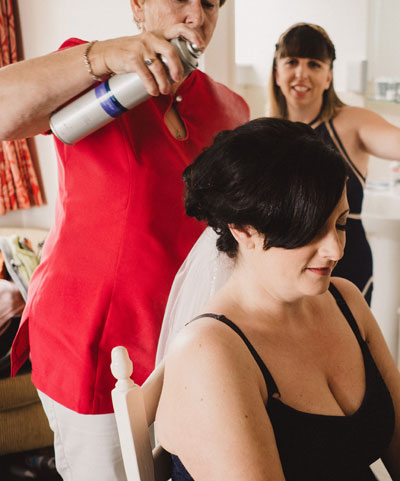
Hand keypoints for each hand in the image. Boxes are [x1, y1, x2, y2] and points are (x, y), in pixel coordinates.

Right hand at [90, 24, 205, 95]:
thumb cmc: (132, 53)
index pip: (179, 29)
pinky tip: (153, 92)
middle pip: (171, 52)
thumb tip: (179, 74)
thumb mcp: (148, 47)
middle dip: (177, 68)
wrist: (107, 54)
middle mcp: (151, 38)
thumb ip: (162, 55)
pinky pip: (146, 75)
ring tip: (165, 91)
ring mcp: (141, 48)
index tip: (200, 46)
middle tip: (177, 79)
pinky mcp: (132, 59)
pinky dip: (151, 86)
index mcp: (159, 34)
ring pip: (159, 67)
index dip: (192, 36)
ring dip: (164, 83)